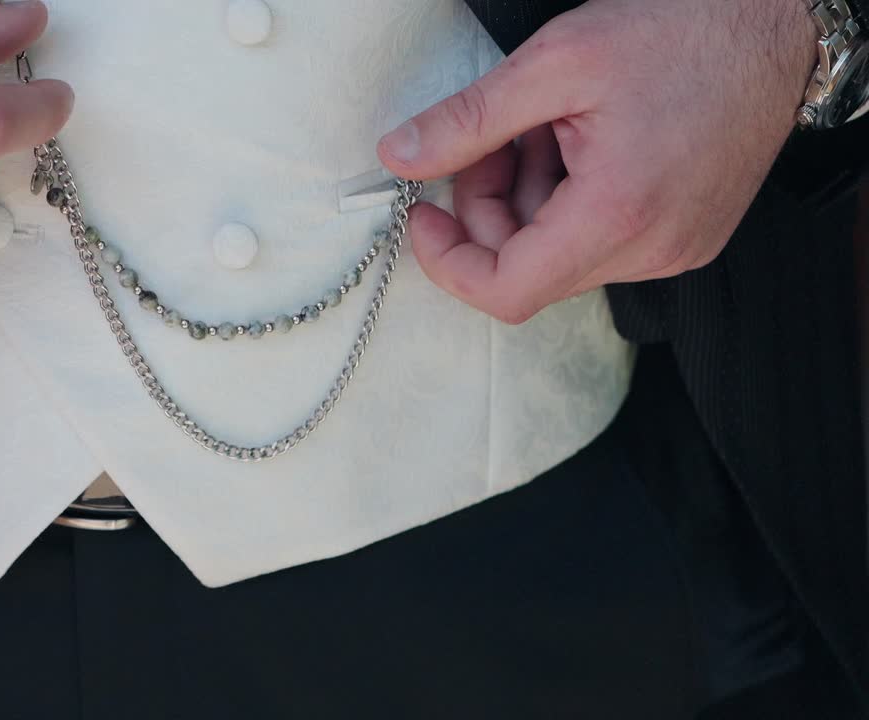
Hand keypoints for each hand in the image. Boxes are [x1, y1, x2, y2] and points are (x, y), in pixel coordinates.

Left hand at [377, 0, 814, 323]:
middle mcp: (652, 250)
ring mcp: (675, 249)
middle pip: (528, 270)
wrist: (777, 22)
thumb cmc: (680, 30)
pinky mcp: (687, 237)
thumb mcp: (554, 63)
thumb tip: (399, 155)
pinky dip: (570, 200)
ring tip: (544, 127)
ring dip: (530, 198)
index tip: (423, 214)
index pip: (505, 291)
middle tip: (489, 142)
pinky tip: (580, 142)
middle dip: (488, 209)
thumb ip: (467, 120)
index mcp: (616, 214)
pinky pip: (601, 240)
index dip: (448, 262)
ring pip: (561, 254)